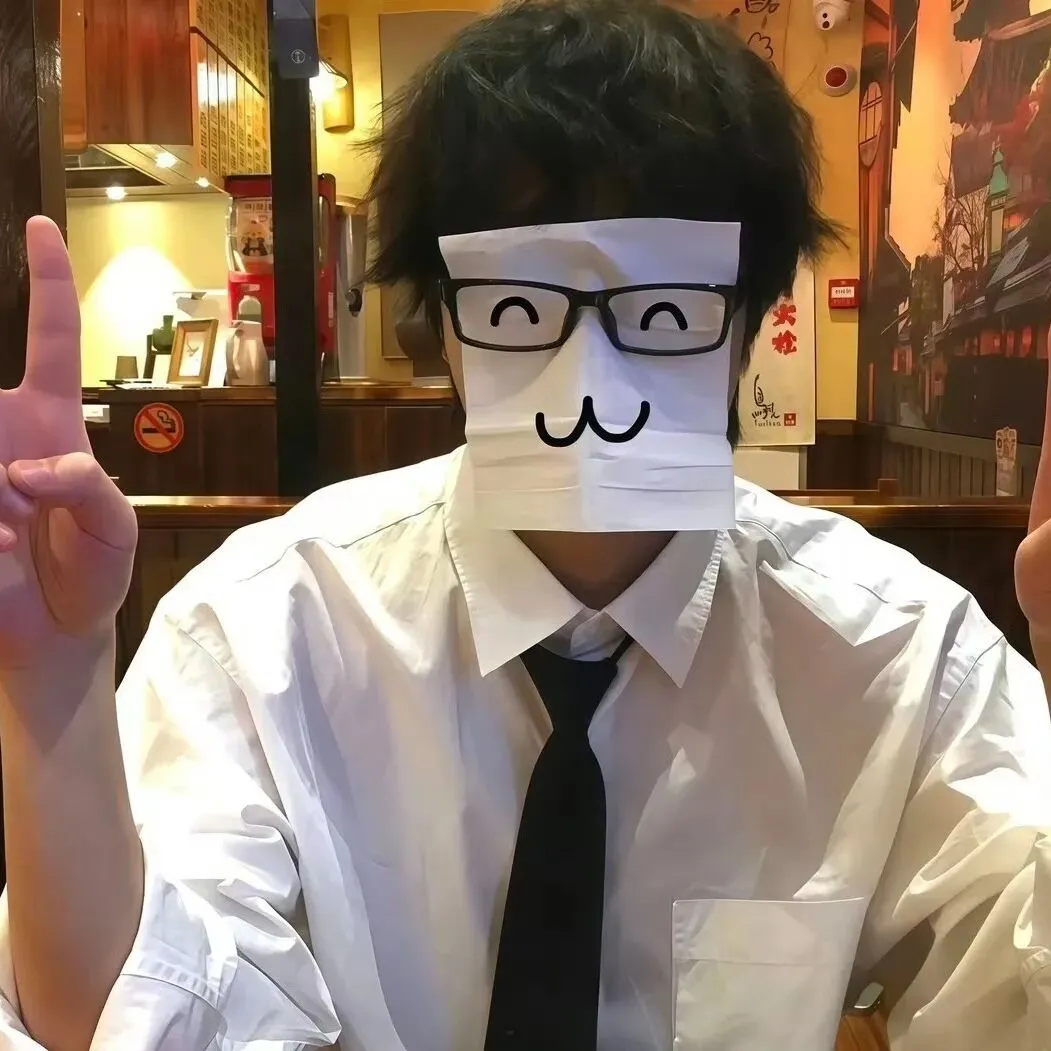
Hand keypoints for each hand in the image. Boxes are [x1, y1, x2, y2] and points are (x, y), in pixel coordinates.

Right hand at [0, 217, 136, 670]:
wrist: (56, 633)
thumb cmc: (93, 573)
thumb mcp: (114, 531)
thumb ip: (87, 490)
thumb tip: (28, 467)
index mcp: (49, 420)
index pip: (49, 338)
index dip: (47, 283)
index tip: (39, 227)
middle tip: (18, 502)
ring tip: (12, 542)